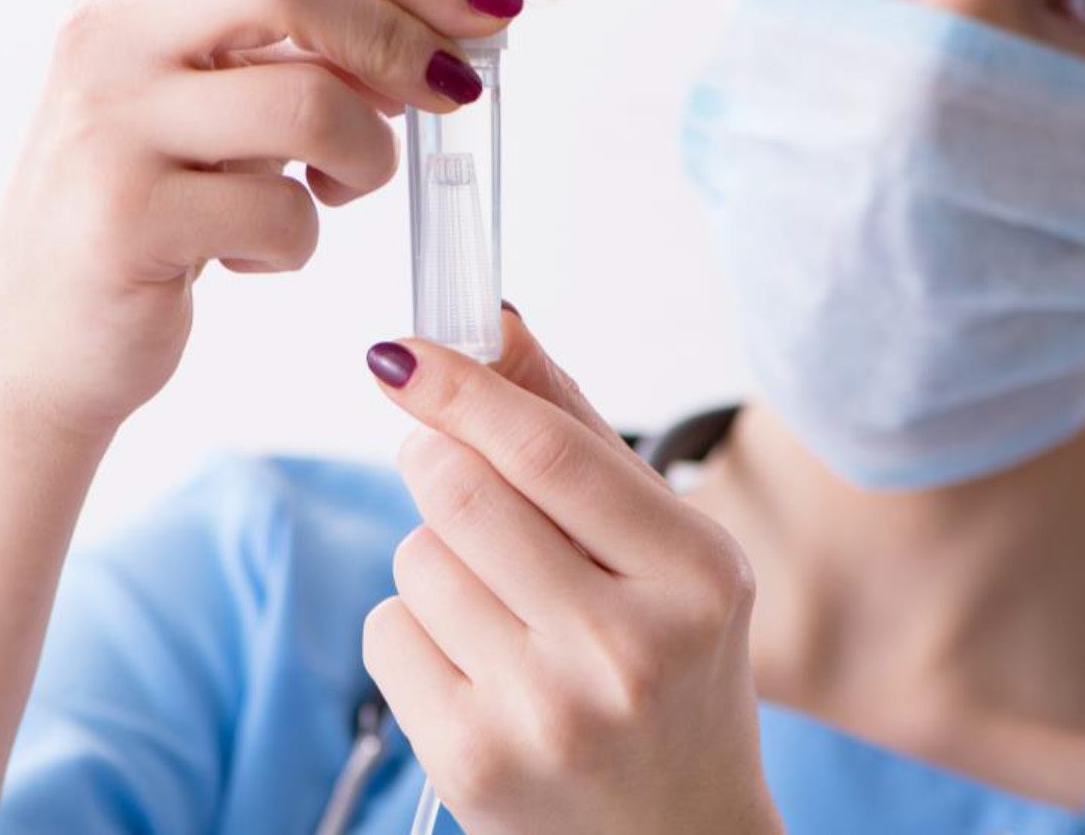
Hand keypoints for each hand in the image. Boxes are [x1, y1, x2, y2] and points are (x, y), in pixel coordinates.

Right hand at [0, 0, 523, 438]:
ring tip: (331, 194)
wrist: (35, 337)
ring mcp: (105, 123)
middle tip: (450, 94)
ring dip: (361, 161)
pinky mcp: (124, 217)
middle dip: (395, 38)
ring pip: (306, 103)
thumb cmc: (147, 205)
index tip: (493, 5)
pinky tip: (244, 254)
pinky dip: (295, 243)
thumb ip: (300, 48)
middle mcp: (103, 34)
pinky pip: (280, 214)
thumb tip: (449, 25)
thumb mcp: (211, 100)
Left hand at [362, 310, 780, 834]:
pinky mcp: (471, 762)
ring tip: (499, 609)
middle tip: (452, 472)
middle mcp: (628, 648)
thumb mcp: (670, 555)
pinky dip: (414, 633)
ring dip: (435, 560)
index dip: (462, 387)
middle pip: (460, 492)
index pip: (548, 452)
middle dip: (437, 461)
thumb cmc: (671, 677)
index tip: (401, 350)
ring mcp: (546, 712)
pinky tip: (476, 668)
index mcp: (698, 578)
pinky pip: (387, 632)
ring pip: (415, 559)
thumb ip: (579, 433)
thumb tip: (495, 322)